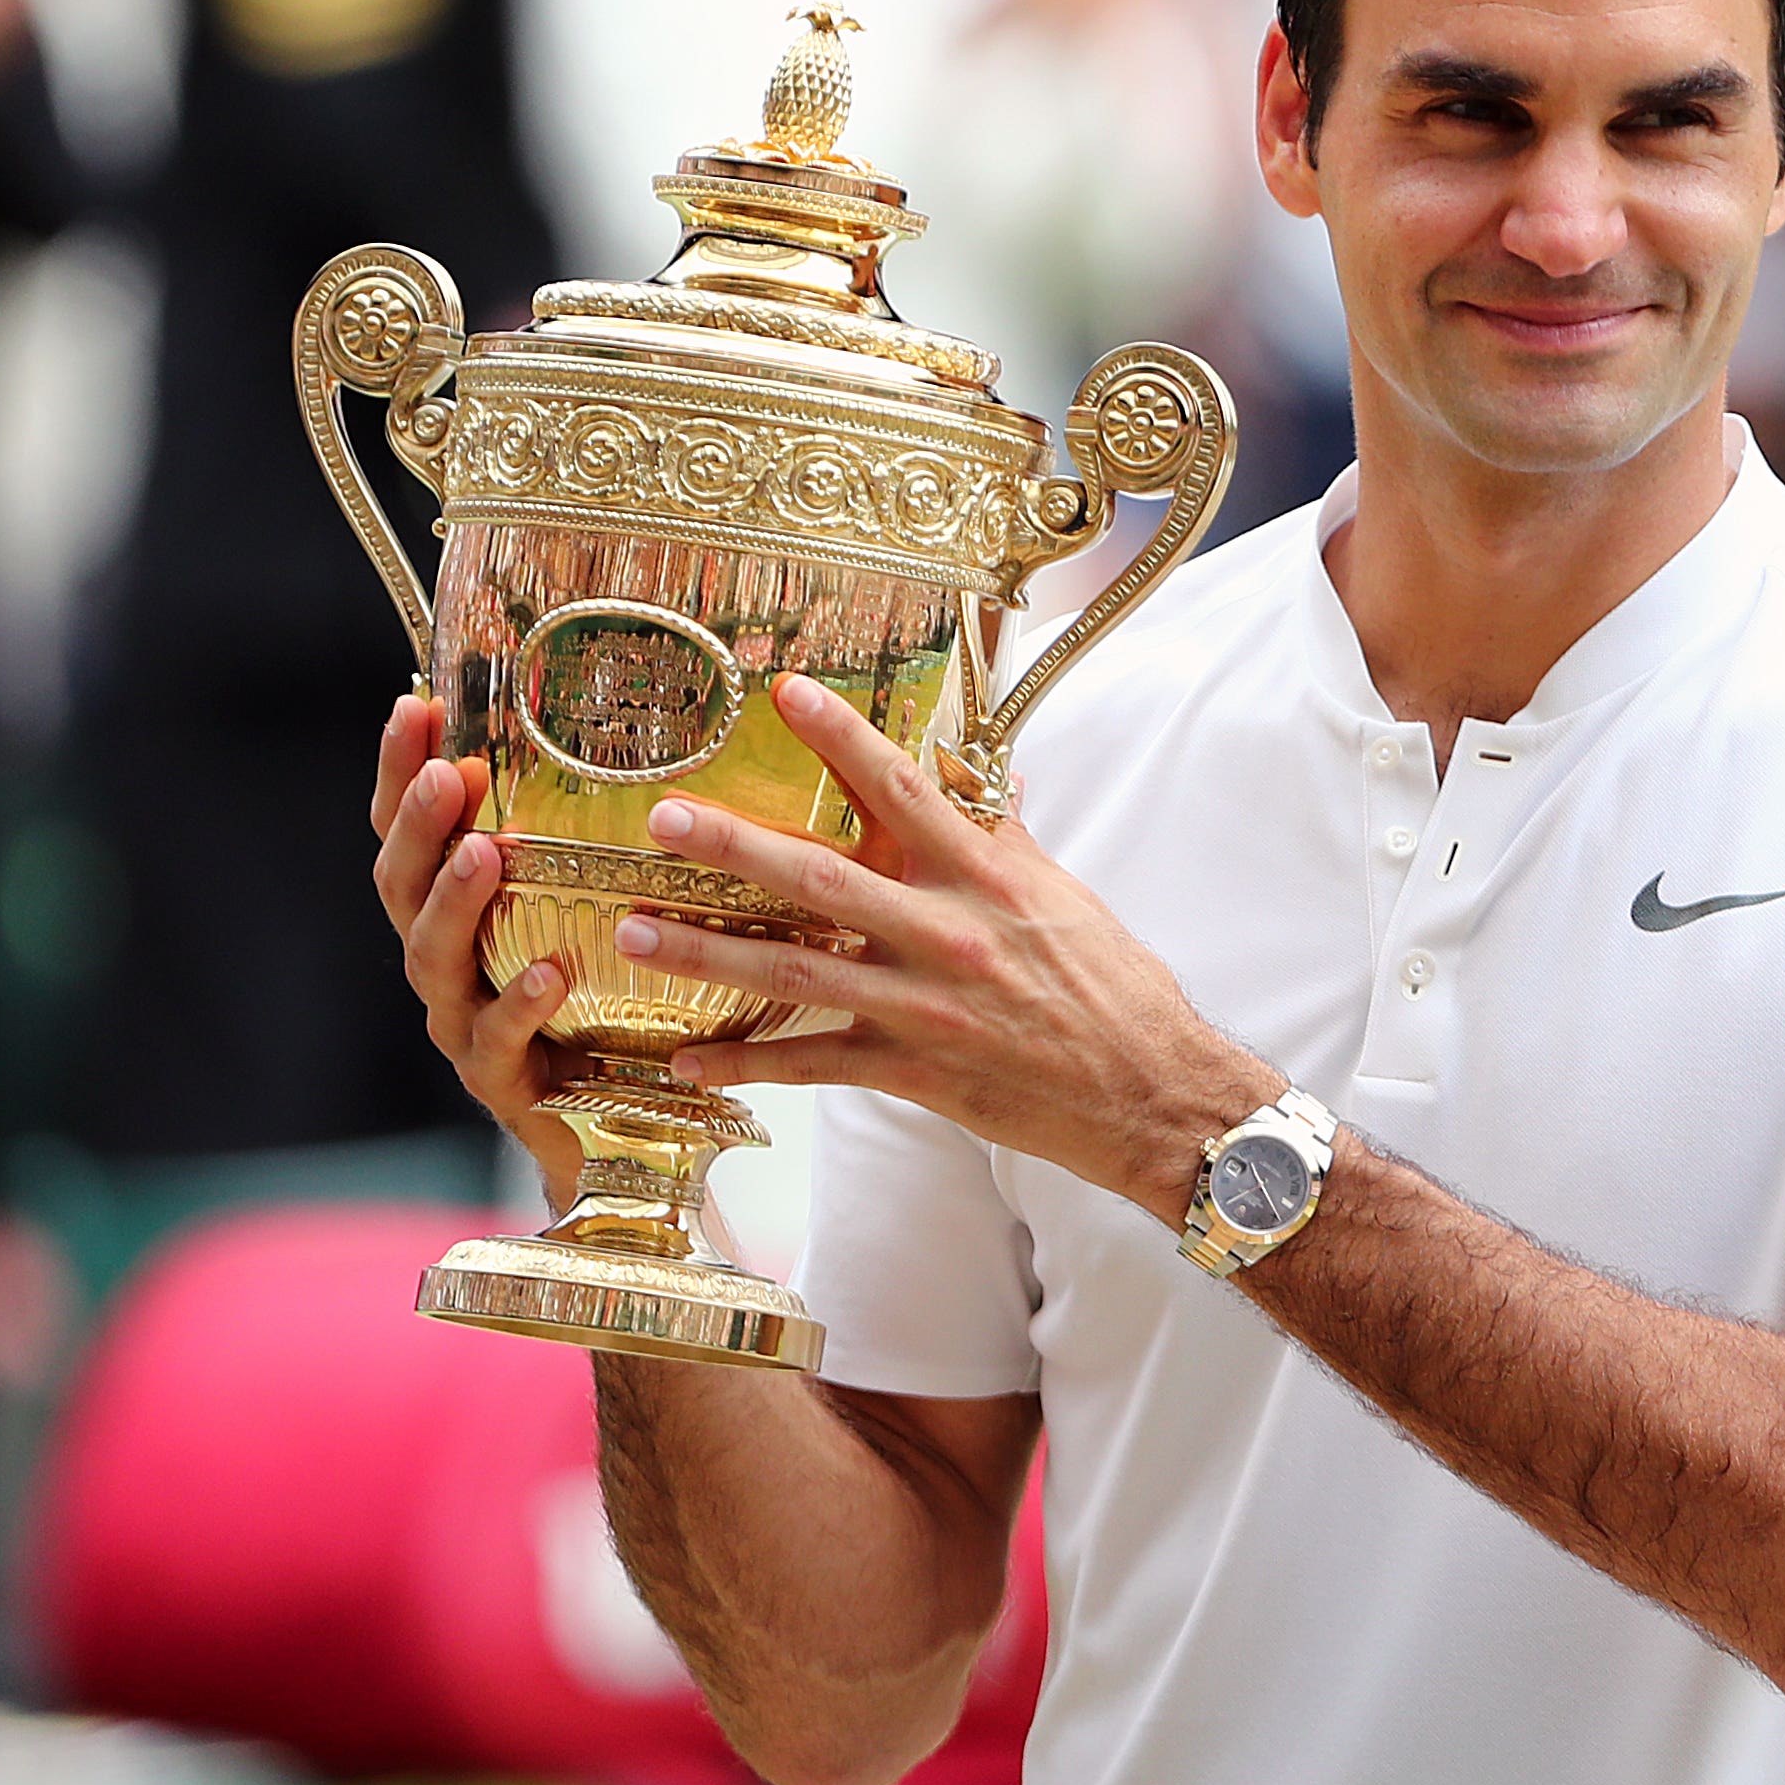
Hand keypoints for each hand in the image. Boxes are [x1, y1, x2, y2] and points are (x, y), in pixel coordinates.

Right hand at [368, 693, 584, 1193]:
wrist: (613, 1133)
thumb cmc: (605, 1009)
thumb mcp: (591, 916)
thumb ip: (583, 848)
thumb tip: (629, 741)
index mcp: (456, 912)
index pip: (408, 831)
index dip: (399, 771)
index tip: (414, 705)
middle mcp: (445, 963)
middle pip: (401, 887)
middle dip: (418, 826)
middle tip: (443, 773)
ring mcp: (463, 1025)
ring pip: (433, 959)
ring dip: (454, 901)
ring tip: (481, 851)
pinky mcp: (501, 1084)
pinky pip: (497, 1042)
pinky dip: (519, 1004)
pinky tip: (550, 970)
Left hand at [615, 675, 1276, 1224]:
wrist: (1152, 1090)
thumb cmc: (1112, 985)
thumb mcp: (1059, 893)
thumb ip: (1000, 835)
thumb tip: (970, 776)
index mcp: (984, 876)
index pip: (904, 788)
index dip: (842, 737)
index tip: (785, 693)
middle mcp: (947, 933)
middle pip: (821, 879)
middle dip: (734, 847)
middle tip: (663, 819)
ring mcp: (925, 1007)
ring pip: (794, 974)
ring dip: (706, 955)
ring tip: (633, 934)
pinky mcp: (915, 1071)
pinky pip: (813, 1066)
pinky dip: (747, 1066)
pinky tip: (687, 1063)